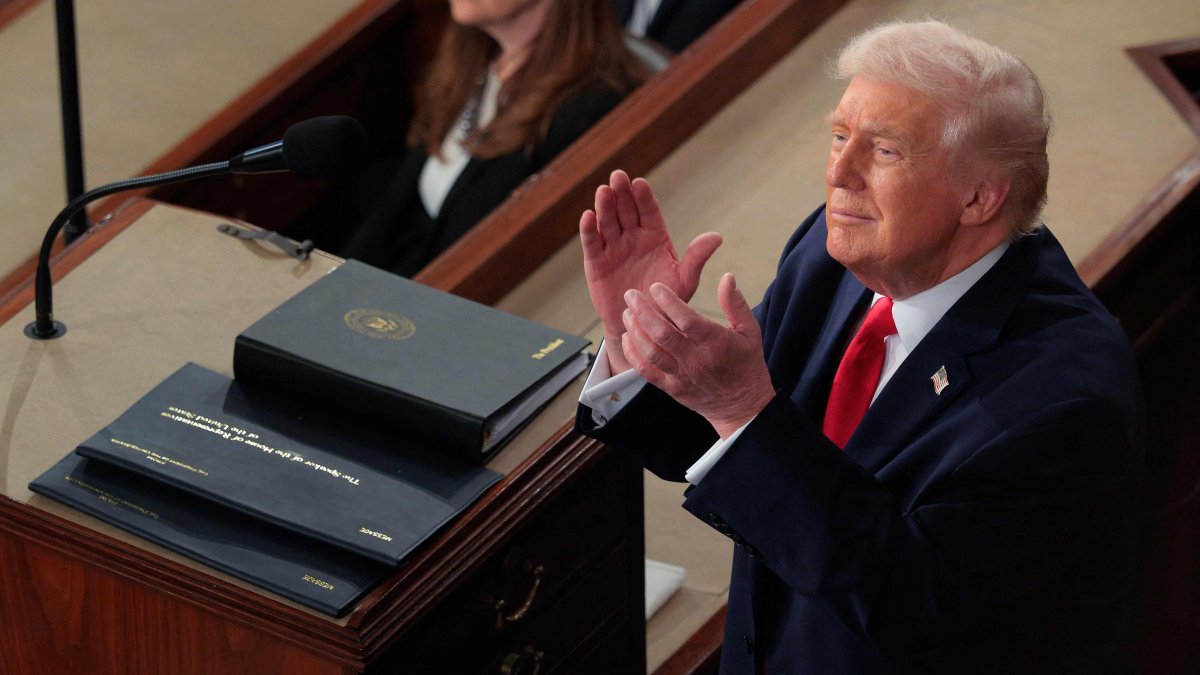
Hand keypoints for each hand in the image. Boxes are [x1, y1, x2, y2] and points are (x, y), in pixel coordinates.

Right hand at [579, 170, 721, 373]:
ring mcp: (613, 248)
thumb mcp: (685, 280)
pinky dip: (589, 230)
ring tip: (604, 192)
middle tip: (618, 177)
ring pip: (608, 222)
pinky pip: (592, 243)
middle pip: (626, 210)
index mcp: (655, 236)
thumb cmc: (666, 302)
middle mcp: (633, 237)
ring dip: (605, 207)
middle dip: (622, 194)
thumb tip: (717, 236)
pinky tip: (588, 216)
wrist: (641, 326)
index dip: (644, 198)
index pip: (649, 211)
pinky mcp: (596, 262)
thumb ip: (696, 258)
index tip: (640, 184)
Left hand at [621, 273, 774, 437]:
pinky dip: (632, 354)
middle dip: (643, 311)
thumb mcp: (750, 331)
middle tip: (630, 295)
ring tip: (627, 313)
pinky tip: (627, 337)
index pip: (688, 320)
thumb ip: (735, 303)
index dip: (669, 302)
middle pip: (663, 335)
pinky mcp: (671, 388)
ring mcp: (682, 376)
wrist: (742, 406)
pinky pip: (646, 372)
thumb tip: (727, 277)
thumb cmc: (746, 364)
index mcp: (716, 343)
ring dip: (635, 331)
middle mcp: (696, 360)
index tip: (656, 287)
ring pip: (651, 353)